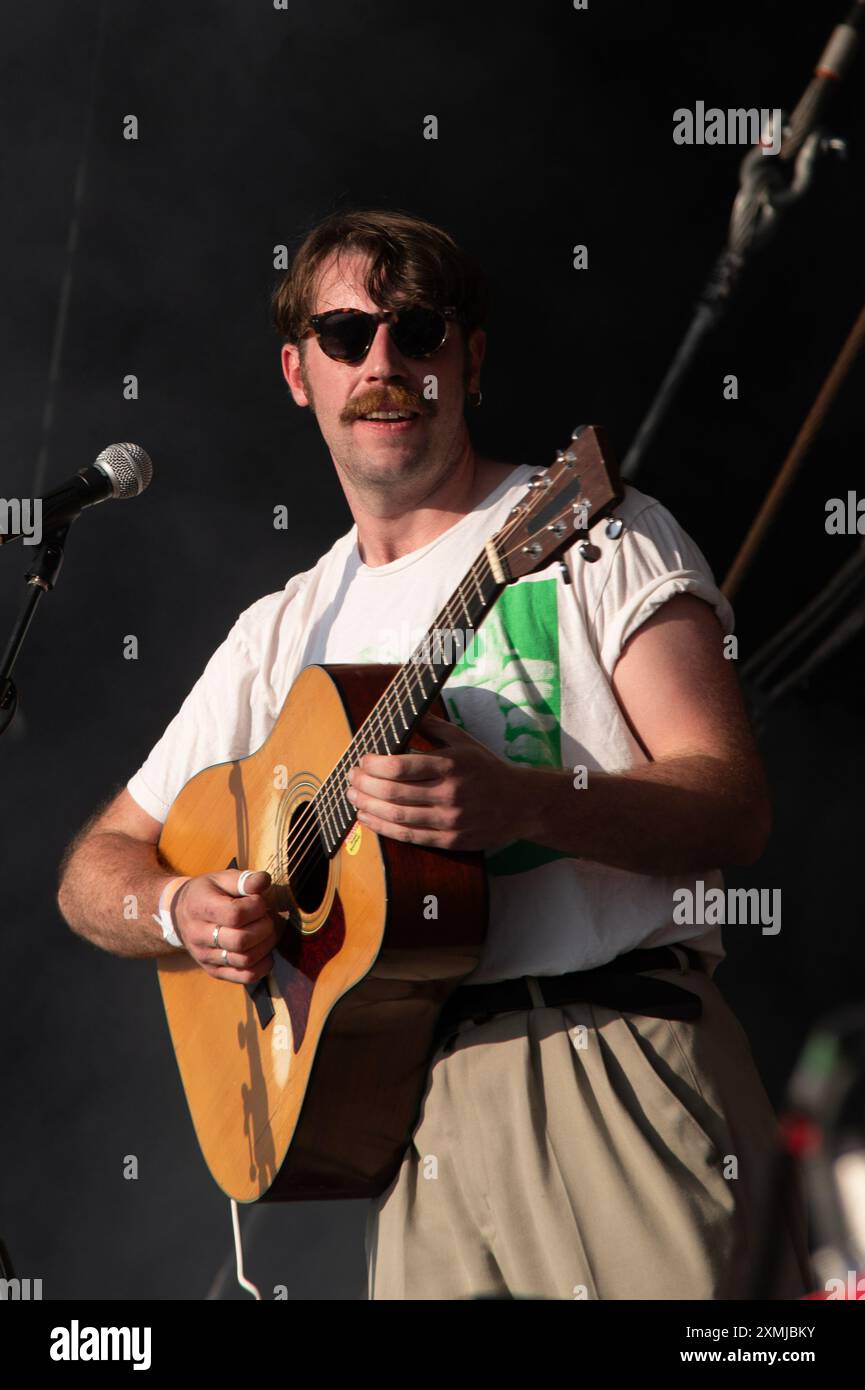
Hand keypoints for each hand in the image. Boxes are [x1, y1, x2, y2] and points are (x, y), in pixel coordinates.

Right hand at [172, 868, 279, 983]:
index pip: (235, 915)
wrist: (179, 914)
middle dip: (264, 927)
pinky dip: (262, 967)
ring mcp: (206, 957)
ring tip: (266, 931)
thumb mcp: (221, 879)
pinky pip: (244, 977)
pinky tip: (265, 951)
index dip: (256, 907)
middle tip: (266, 917)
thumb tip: (264, 881)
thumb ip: (243, 880)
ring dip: (266, 946)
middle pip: (241, 941)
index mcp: (200, 908)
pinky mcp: (214, 971)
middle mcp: (199, 936)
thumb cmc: (206, 893)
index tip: (259, 900)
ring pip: (245, 960)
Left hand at [345, 712, 525, 851]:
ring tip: (353, 797)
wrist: (520, 804)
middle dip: (364, 785)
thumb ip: (433, 726)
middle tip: (350, 779)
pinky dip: (382, 828)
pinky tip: (367, 818)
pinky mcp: (450, 840)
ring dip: (368, 806)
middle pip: (394, 792)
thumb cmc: (486, 768)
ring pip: (397, 817)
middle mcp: (450, 793)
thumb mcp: (464, 741)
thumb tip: (404, 710)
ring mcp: (450, 820)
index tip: (361, 761)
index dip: (374, 765)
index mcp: (451, 764)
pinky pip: (409, 836)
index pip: (401, 766)